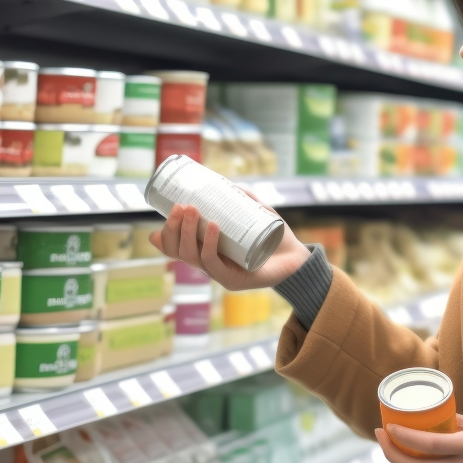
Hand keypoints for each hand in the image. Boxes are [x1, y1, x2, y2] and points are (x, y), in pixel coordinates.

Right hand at [149, 193, 310, 290]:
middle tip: (181, 206)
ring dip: (188, 232)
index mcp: (206, 251)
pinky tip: (213, 228)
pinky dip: (209, 245)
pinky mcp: (232, 280)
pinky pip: (213, 264)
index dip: (164, 236)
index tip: (166, 212)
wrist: (298, 258)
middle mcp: (209, 264)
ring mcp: (219, 274)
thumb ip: (242, 198)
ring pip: (192, 256)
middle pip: (178, 251)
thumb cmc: (274, 236)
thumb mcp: (255, 213)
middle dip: (174, 228)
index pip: (176, 248)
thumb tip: (225, 182)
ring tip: (193, 211)